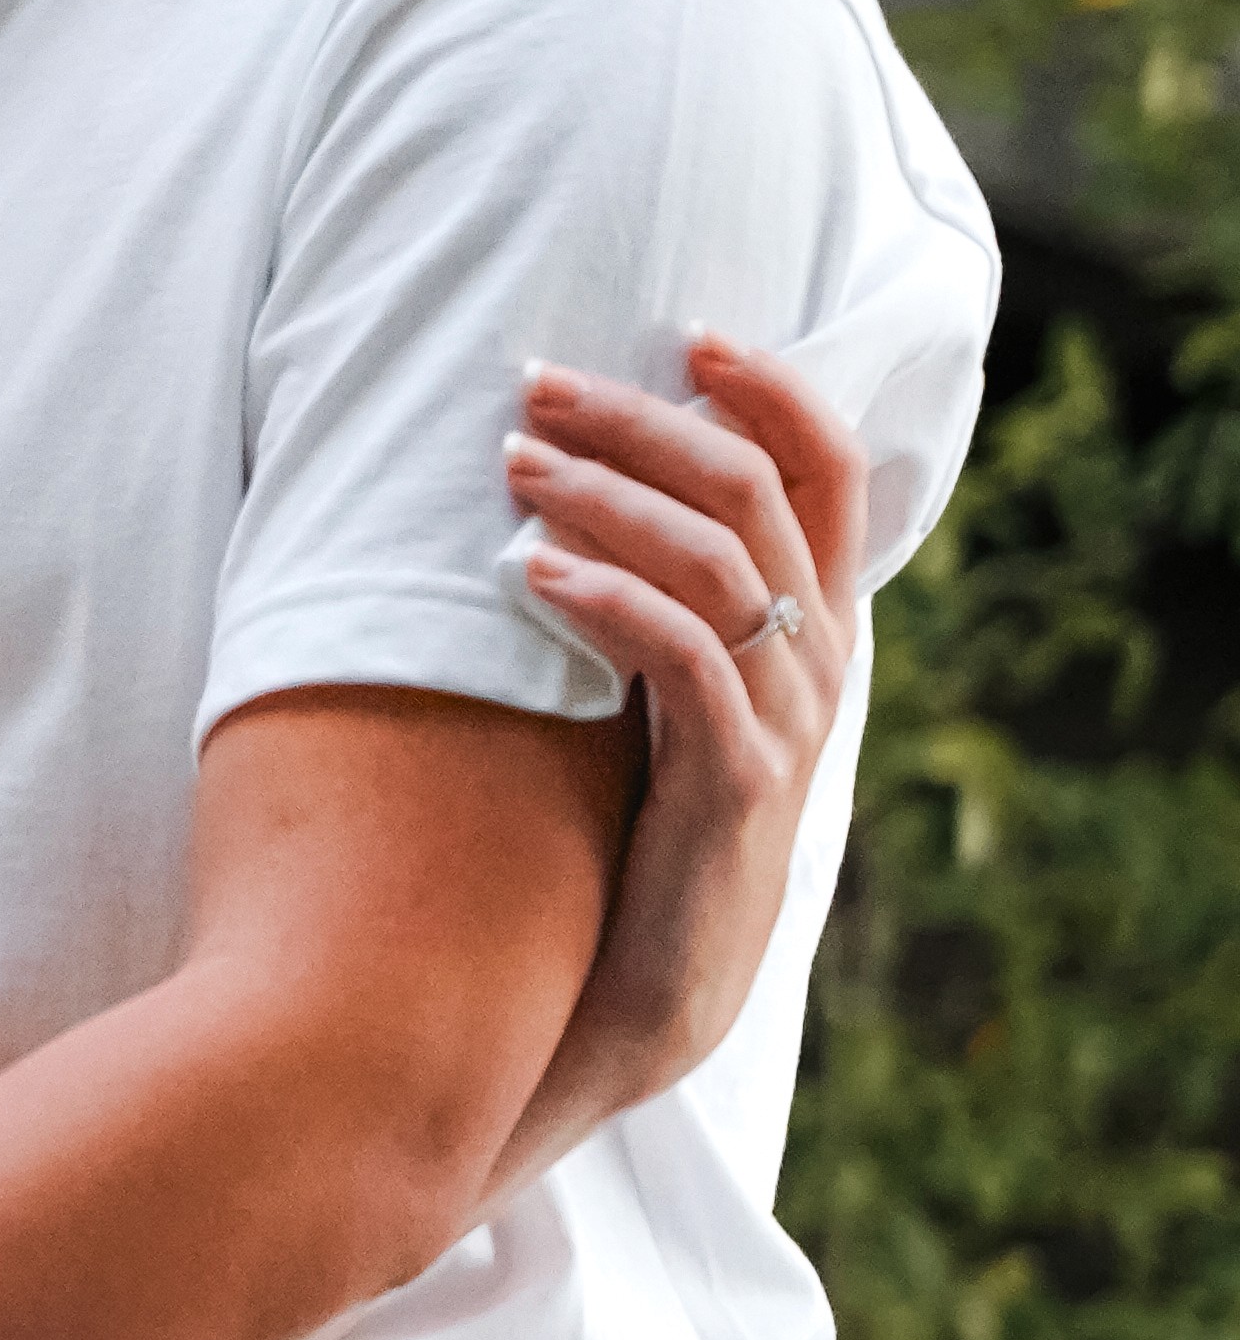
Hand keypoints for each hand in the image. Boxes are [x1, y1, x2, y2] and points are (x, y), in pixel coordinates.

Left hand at [495, 331, 868, 1178]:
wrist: (622, 1006)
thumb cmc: (615, 841)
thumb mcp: (646, 701)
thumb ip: (645, 603)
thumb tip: (562, 486)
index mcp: (806, 632)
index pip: (827, 473)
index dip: (772, 391)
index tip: (688, 334)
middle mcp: (814, 667)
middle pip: (757, 491)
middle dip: (644, 421)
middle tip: (535, 387)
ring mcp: (784, 728)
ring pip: (719, 561)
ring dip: (610, 494)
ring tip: (512, 459)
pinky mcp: (734, 790)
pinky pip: (685, 661)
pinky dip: (609, 599)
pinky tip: (530, 571)